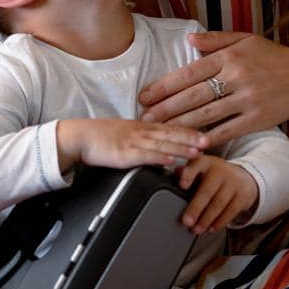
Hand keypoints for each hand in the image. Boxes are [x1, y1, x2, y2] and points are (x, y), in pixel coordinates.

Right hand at [61, 117, 206, 171]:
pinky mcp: (124, 154)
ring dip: (181, 148)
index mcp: (141, 127)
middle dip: (191, 139)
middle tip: (209, 142)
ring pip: (162, 145)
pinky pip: (146, 156)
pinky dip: (161, 158)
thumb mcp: (123, 132)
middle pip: (170, 134)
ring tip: (198, 152)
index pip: (169, 128)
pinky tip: (172, 161)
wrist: (78, 137)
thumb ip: (139, 136)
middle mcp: (140, 132)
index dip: (188, 131)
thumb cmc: (98, 136)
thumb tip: (154, 143)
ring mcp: (133, 142)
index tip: (204, 134)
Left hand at [138, 31, 288, 146]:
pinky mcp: (257, 120)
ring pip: (206, 115)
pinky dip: (208, 138)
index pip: (189, 73)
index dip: (164, 86)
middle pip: (192, 96)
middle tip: (144, 118)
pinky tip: (190, 144)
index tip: (145, 96)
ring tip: (159, 132)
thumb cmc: (274, 57)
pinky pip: (227, 131)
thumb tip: (188, 40)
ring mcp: (247, 101)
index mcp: (230, 57)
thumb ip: (216, 39)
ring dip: (179, 125)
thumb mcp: (246, 39)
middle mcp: (236, 78)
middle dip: (164, 109)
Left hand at [176, 155, 257, 234]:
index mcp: (207, 162)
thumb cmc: (216, 175)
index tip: (182, 186)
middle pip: (207, 190)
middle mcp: (221, 170)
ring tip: (196, 229)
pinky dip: (220, 222)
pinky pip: (230, 211)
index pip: (197, 164)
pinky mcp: (243, 196)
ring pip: (219, 204)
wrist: (244, 177)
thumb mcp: (203, 168)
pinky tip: (211, 228)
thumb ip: (188, 171)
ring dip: (206, 219)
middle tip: (186, 221)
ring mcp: (234, 183)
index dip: (189, 174)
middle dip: (196, 208)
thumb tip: (175, 172)